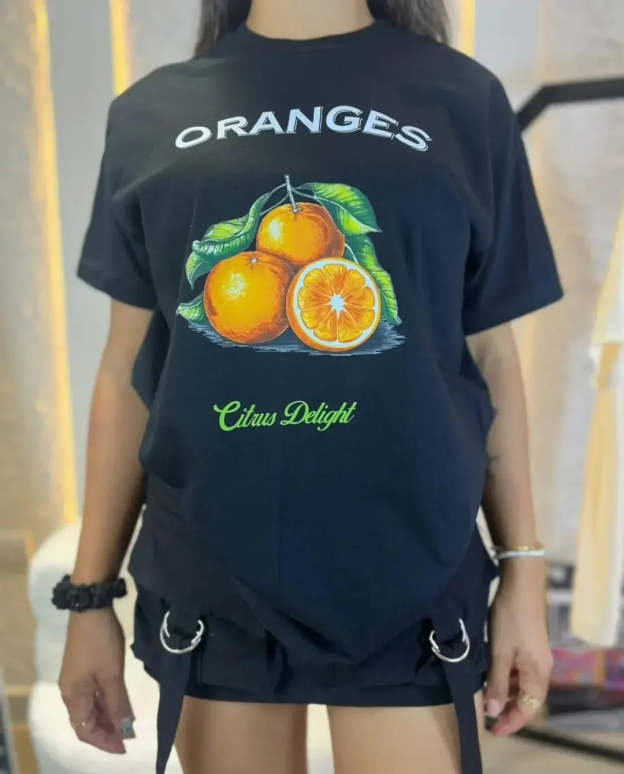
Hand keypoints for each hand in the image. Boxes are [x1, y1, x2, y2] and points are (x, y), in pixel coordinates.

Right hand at [58, 607, 134, 753]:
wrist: (91, 608)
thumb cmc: (100, 643)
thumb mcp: (112, 674)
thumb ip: (118, 703)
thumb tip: (126, 729)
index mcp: (73, 696)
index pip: (85, 731)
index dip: (104, 741)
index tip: (125, 746)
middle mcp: (71, 691)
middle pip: (87, 720)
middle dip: (107, 731)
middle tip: (129, 736)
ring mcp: (76, 678)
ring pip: (91, 707)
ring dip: (108, 717)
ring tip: (128, 723)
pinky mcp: (84, 667)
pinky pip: (94, 693)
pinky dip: (107, 702)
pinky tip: (121, 703)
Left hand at [485, 560, 553, 734]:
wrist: (521, 583)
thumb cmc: (510, 618)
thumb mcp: (499, 651)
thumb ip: (496, 682)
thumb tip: (492, 710)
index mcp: (538, 673)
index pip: (528, 708)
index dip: (511, 722)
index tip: (492, 730)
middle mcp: (541, 667)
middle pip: (528, 698)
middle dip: (508, 709)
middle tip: (487, 715)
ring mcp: (537, 654)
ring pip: (522, 683)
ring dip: (506, 692)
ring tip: (485, 696)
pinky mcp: (530, 643)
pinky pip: (520, 670)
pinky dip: (506, 677)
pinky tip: (490, 674)